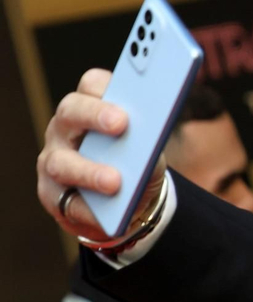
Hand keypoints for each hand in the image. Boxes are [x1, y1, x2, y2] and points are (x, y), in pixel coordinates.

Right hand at [36, 68, 162, 242]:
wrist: (126, 203)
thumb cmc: (136, 165)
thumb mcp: (149, 151)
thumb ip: (149, 141)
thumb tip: (152, 139)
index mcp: (91, 109)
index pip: (91, 86)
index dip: (105, 86)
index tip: (124, 90)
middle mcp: (65, 129)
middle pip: (71, 112)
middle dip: (94, 115)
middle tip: (120, 123)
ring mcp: (54, 159)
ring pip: (62, 162)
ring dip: (89, 171)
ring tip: (115, 182)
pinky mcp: (51, 194)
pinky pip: (67, 201)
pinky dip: (89, 210)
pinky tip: (108, 215)